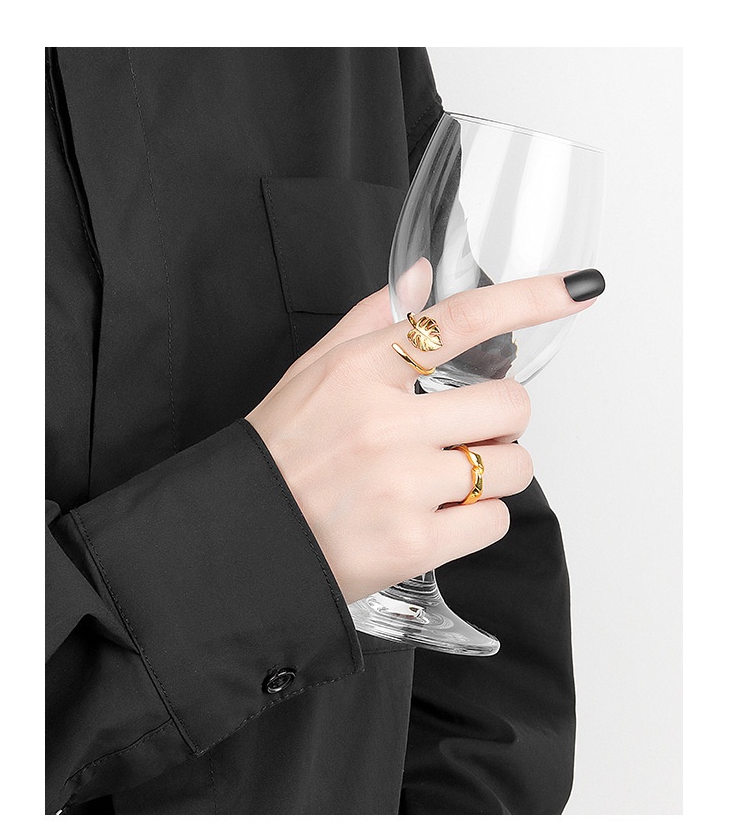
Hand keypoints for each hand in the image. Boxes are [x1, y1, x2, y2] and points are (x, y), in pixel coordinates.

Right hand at [246, 267, 601, 603]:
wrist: (242, 540)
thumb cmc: (278, 455)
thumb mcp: (310, 374)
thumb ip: (370, 320)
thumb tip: (422, 278)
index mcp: (359, 372)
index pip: (459, 320)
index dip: (530, 298)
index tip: (579, 287)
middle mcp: (384, 424)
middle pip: (508, 404)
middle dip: (502, 420)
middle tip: (468, 432)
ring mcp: (400, 486)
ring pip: (512, 466)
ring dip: (496, 471)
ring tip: (449, 478)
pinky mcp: (413, 544)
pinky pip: (493, 520)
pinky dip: (478, 518)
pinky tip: (439, 517)